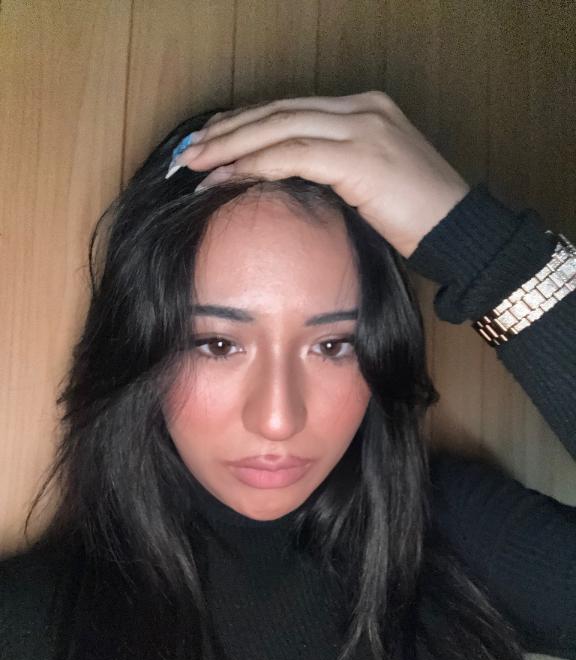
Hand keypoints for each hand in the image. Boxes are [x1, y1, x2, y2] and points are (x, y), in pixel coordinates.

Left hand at [172, 91, 469, 257]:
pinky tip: (228, 177)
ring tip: (196, 163)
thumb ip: (334, 171)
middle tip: (189, 150)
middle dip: (228, 130)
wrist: (462, 233)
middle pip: (278, 111)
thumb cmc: (419, 219)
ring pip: (279, 127)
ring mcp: (362, 128)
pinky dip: (256, 164)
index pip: (291, 110)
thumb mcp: (372, 186)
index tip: (212, 141)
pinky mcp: (360, 156)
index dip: (246, 124)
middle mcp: (361, 109)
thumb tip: (287, 183)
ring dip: (231, 145)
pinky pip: (293, 155)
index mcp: (365, 110)